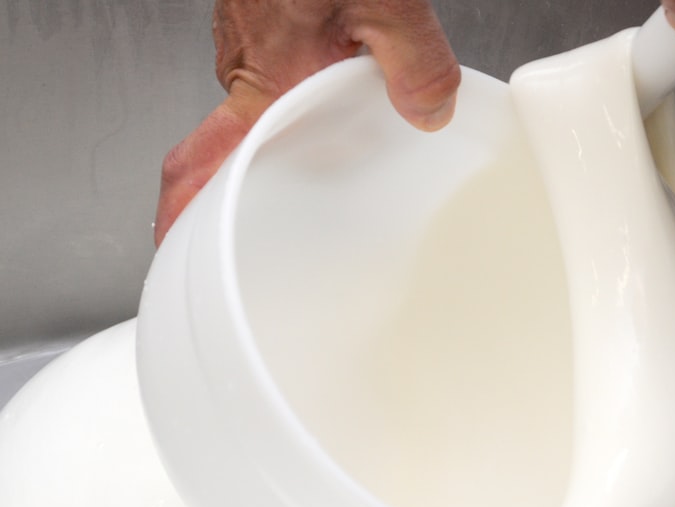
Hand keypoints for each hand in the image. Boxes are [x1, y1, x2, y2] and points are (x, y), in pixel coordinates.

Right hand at [155, 0, 459, 245]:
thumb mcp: (388, 4)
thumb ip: (416, 66)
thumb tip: (430, 113)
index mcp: (266, 82)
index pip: (199, 162)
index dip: (182, 212)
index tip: (176, 247)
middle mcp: (246, 69)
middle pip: (244, 143)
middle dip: (275, 172)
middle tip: (308, 200)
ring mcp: (249, 45)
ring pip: (269, 104)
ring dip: (302, 119)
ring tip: (345, 127)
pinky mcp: (263, 24)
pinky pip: (279, 70)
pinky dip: (308, 81)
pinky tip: (343, 73)